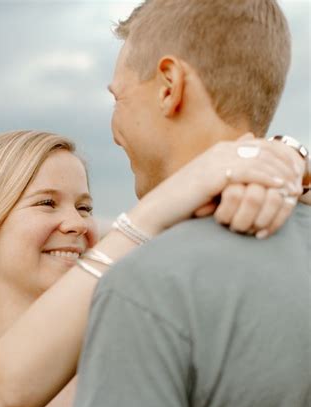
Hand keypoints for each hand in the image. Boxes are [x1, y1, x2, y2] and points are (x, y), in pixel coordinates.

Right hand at [132, 133, 303, 235]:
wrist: (158, 212)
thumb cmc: (183, 205)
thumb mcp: (211, 188)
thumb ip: (230, 176)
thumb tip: (250, 165)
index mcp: (222, 150)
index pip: (262, 145)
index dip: (282, 157)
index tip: (296, 174)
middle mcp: (222, 149)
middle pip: (267, 149)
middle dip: (288, 164)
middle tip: (301, 180)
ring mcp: (218, 159)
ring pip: (262, 159)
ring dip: (283, 173)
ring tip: (295, 187)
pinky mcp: (215, 173)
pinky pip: (251, 172)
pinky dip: (269, 179)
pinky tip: (282, 188)